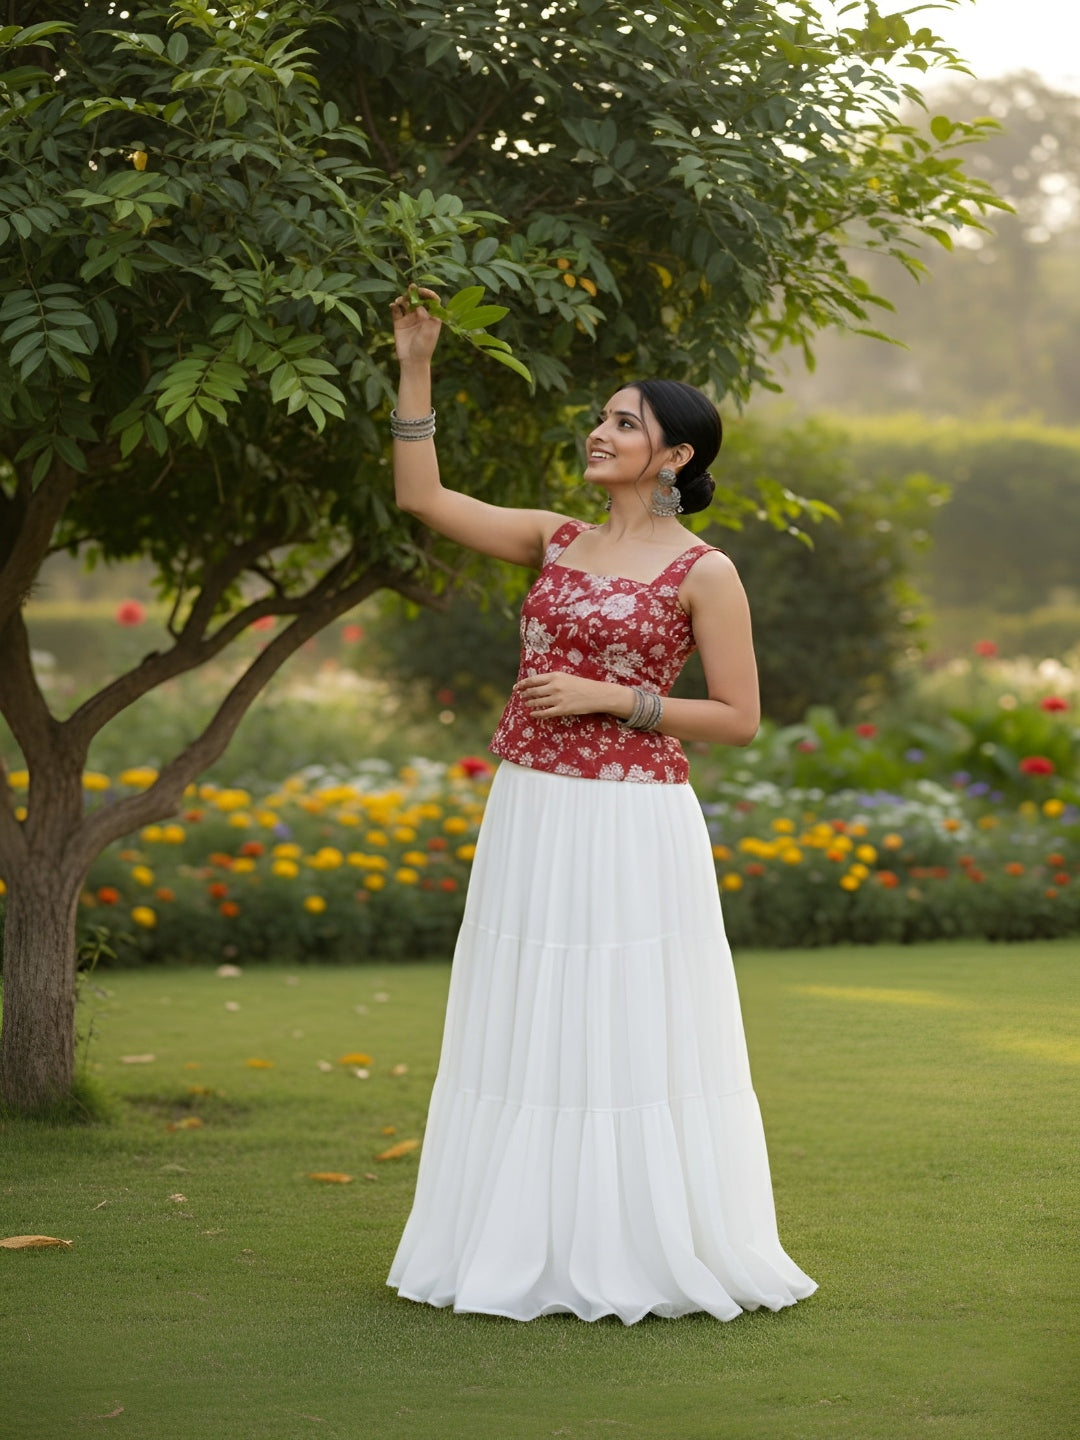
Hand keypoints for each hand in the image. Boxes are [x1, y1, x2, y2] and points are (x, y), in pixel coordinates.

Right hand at [390, 285, 442, 365]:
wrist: (412, 361)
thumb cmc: (424, 347)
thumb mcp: (429, 332)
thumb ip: (426, 317)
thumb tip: (419, 305)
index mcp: (432, 317)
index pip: (432, 301)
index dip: (428, 294)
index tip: (422, 291)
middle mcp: (421, 315)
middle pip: (418, 299)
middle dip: (415, 292)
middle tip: (410, 288)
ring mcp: (410, 318)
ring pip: (406, 302)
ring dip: (403, 298)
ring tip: (399, 301)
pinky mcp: (399, 322)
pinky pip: (396, 310)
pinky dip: (394, 306)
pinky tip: (393, 305)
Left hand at [513, 671, 628, 719]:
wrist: (595, 694)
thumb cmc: (581, 685)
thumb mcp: (565, 677)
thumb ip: (551, 679)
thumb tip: (536, 683)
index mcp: (555, 676)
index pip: (533, 680)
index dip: (522, 684)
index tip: (516, 687)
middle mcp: (554, 687)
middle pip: (533, 691)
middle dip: (524, 694)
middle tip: (521, 696)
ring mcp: (558, 699)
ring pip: (537, 702)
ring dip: (529, 703)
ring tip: (526, 704)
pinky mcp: (562, 710)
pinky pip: (545, 713)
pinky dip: (537, 714)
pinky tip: (532, 714)